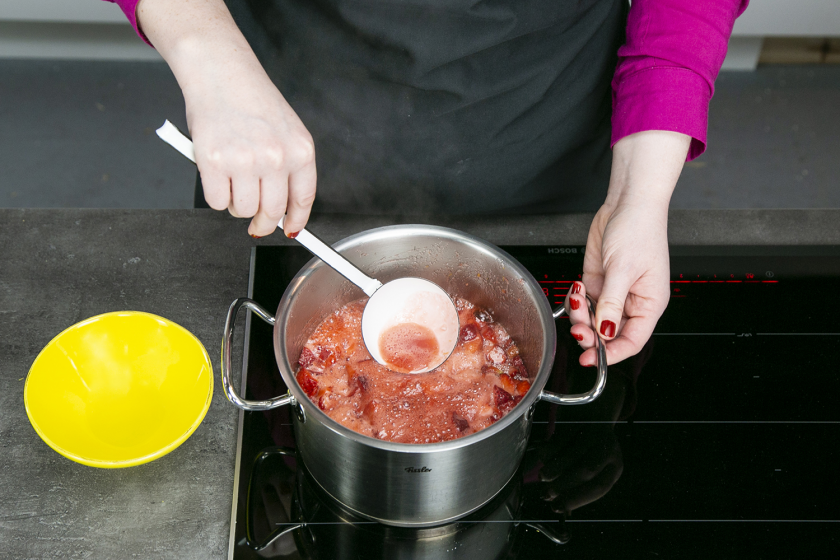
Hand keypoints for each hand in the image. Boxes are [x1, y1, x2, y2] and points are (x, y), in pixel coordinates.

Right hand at [185, 75, 315, 236]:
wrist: (220, 70)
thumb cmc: (251, 98)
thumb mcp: (286, 130)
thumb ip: (289, 166)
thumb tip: (284, 206)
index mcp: (300, 149)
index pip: (303, 200)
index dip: (296, 221)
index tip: (290, 229)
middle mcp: (276, 157)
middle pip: (272, 212)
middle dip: (263, 222)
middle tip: (255, 219)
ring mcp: (245, 161)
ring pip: (244, 210)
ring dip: (236, 205)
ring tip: (233, 182)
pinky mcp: (215, 163)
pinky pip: (217, 202)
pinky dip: (216, 195)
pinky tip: (217, 175)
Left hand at [565, 130, 690, 365]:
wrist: (627, 203)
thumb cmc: (639, 230)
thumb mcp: (623, 269)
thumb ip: (611, 303)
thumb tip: (603, 332)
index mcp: (649, 304)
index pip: (632, 341)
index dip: (612, 354)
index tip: (591, 359)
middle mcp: (631, 302)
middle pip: (609, 333)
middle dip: (590, 334)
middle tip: (577, 328)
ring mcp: (613, 292)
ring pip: (592, 319)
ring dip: (580, 316)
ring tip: (576, 299)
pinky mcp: (598, 281)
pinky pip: (583, 303)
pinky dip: (575, 301)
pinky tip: (575, 289)